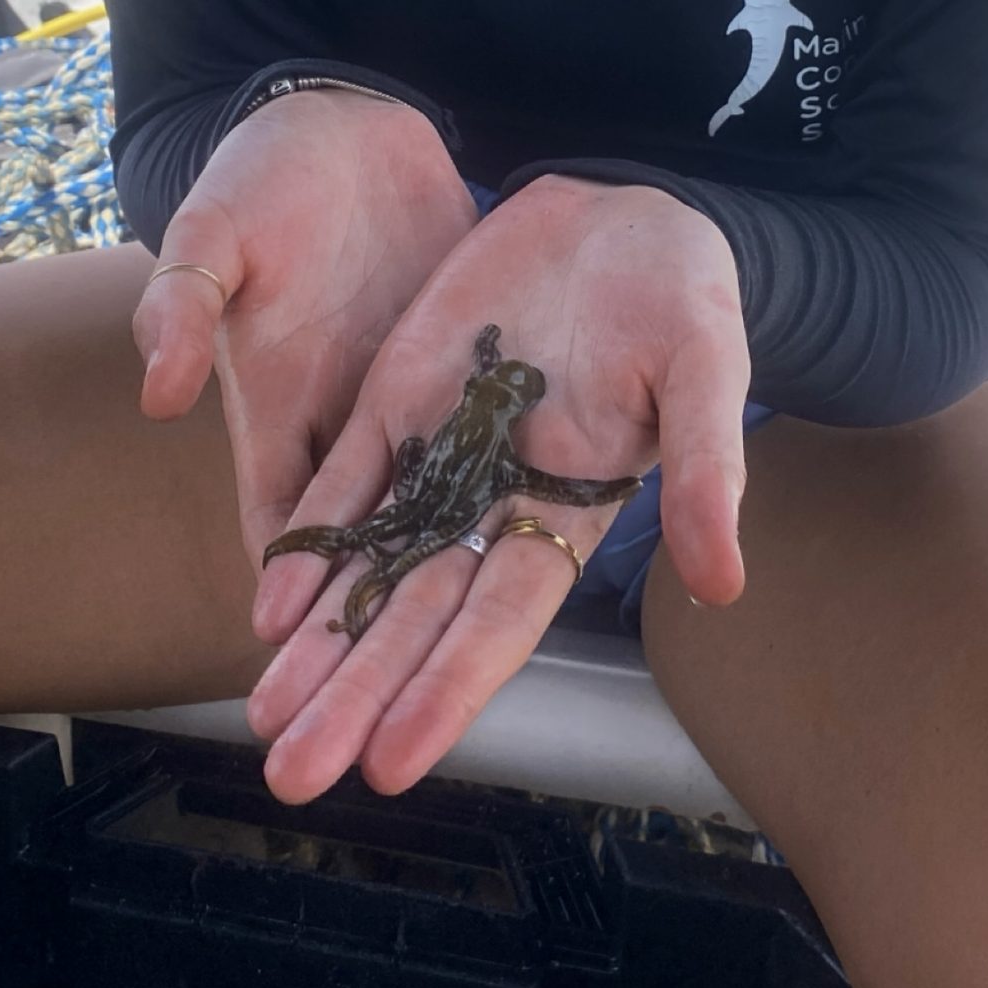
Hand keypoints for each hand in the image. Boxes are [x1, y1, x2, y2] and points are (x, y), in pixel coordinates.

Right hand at [129, 91, 479, 644]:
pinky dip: (499, 510)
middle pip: (358, 559)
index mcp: (276, 405)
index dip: (293, 609)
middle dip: (360, 652)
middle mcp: (344, 424)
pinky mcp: (462, 370)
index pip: (284, 533)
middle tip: (361, 760)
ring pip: (429, 524)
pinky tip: (533, 566)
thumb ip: (184, 301)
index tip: (297, 685)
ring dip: (434, 603)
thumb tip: (160, 388)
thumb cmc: (261, 176)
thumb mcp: (215, 229)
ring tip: (452, 695)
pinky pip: (484, 457)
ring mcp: (410, 402)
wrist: (343, 122)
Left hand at [246, 173, 751, 805]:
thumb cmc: (684, 296)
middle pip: (416, 615)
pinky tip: (267, 605)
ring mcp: (440, 453)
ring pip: (368, 565)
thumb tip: (725, 581)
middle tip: (293, 774)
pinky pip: (345, 481)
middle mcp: (496, 502)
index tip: (394, 761)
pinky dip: (308, 542)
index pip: (501, 619)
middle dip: (356, 693)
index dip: (447, 687)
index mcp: (571, 510)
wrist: (623, 213)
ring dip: (317, 642)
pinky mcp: (399, 396)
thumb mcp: (707, 366)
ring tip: (262, 717)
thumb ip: (707, 468)